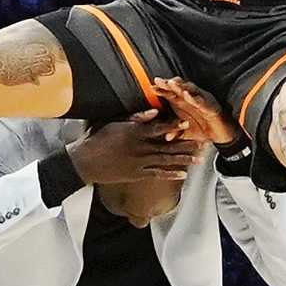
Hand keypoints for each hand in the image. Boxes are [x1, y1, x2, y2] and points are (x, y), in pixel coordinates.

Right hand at [67, 109, 201, 188]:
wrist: (84, 162)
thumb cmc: (96, 138)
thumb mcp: (113, 122)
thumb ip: (135, 117)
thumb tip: (154, 112)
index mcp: (134, 132)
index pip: (159, 128)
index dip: (175, 126)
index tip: (187, 124)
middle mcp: (140, 147)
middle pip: (168, 146)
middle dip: (186, 145)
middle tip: (201, 144)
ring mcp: (139, 162)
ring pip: (166, 160)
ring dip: (183, 160)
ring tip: (198, 159)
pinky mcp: (136, 174)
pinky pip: (157, 174)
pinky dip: (170, 174)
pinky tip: (183, 174)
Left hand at [152, 77, 238, 147]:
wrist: (221, 135)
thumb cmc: (203, 129)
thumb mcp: (186, 133)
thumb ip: (176, 133)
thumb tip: (166, 137)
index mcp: (183, 103)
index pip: (171, 93)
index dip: (161, 89)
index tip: (151, 87)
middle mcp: (191, 99)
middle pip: (178, 88)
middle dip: (168, 84)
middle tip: (158, 81)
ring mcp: (201, 101)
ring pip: (190, 90)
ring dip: (181, 86)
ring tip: (171, 83)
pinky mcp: (210, 106)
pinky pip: (202, 101)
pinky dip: (194, 98)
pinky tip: (187, 95)